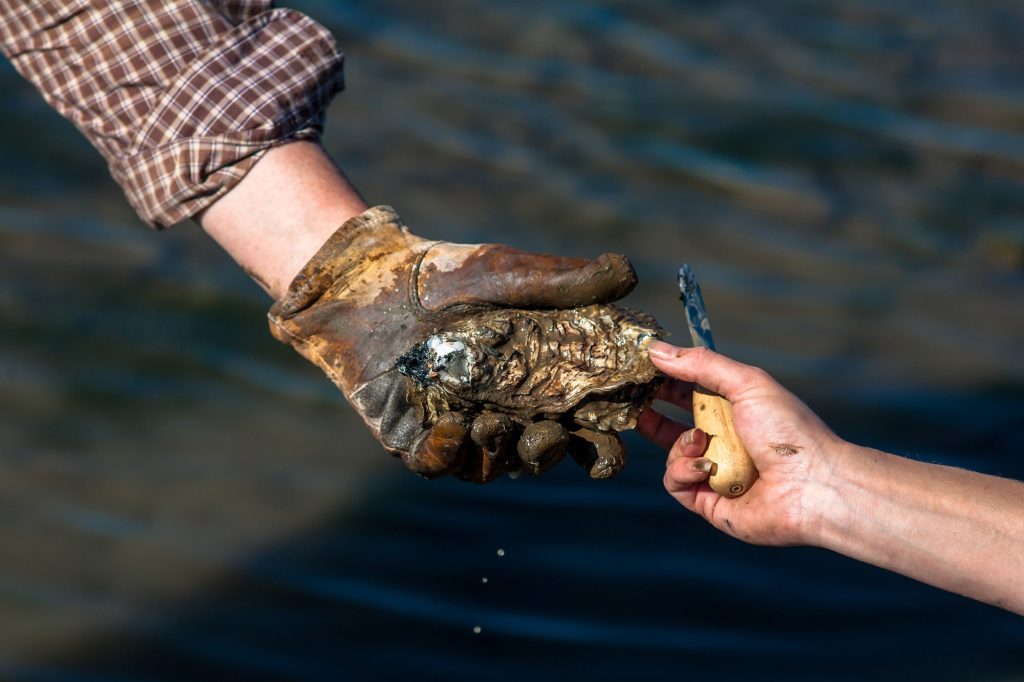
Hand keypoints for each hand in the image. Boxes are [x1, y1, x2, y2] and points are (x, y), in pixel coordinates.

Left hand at [268, 206, 638, 481]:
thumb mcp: (515, 273)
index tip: (616, 440)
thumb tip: (632, 270)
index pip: (584, 426)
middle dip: (551, 453)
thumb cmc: (450, 275)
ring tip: (493, 420)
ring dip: (501, 451)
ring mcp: (459, 425)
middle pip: (543, 454)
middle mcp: (504, 411)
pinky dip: (446, 454)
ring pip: (492, 465)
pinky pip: (436, 464)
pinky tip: (451, 428)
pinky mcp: (413, 433)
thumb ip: (570, 280)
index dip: (605, 443)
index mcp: (538, 382)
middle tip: (548, 433)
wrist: (374, 279)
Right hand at [637, 341, 844, 544]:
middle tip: (632, 401)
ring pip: (671, 454)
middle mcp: (724, 442)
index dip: (666, 381)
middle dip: (652, 413)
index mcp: (735, 411)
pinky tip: (705, 466)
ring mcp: (715, 472)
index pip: (689, 392)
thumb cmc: (788, 431)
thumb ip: (701, 364)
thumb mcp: (746, 384)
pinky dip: (683, 471)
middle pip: (674, 425)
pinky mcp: (708, 501)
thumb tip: (656, 349)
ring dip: (678, 445)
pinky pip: (676, 483)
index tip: (642, 370)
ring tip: (700, 442)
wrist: (814, 486)